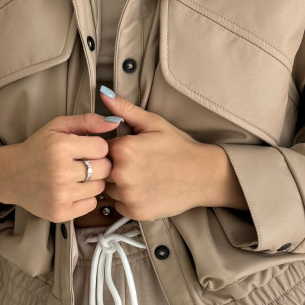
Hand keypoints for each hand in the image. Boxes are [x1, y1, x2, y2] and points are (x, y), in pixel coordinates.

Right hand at [0, 113, 121, 221]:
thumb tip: (115, 121)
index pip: (103, 148)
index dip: (97, 147)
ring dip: (93, 182)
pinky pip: (91, 205)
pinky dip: (86, 198)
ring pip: (100, 188)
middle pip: (105, 169)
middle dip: (98, 165)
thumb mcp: (58, 127)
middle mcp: (60, 172)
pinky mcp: (60, 213)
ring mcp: (60, 195)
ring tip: (76, 177)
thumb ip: (87, 121)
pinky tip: (72, 190)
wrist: (10, 175)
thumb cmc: (38, 148)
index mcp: (60, 147)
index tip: (86, 149)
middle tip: (83, 164)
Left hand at [99, 87, 245, 220]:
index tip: (130, 151)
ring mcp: (128, 195)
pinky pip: (119, 205)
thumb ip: (125, 110)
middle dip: (115, 166)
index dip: (114, 149)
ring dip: (119, 184)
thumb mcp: (154, 123)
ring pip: (109, 189)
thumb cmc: (180, 148)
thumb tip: (104, 93)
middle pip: (102, 170)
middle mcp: (122, 173)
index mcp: (124, 149)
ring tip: (142, 177)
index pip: (100, 149)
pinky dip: (127, 200)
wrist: (204, 175)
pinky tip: (145, 190)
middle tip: (139, 165)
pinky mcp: (135, 212)